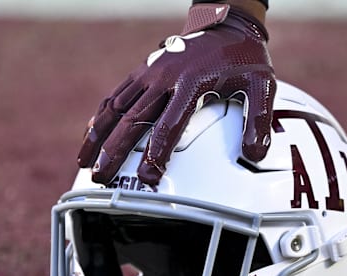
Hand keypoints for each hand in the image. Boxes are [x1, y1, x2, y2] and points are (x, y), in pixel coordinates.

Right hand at [77, 4, 275, 185]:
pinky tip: (91, 135)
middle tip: (102, 178)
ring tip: (84, 163)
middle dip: (115, 152)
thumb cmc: (245, 58)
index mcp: (192, 83)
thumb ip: (258, 121)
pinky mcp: (143, 71)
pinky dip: (100, 116)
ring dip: (98, 136)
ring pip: (116, 107)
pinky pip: (116, 95)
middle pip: (134, 120)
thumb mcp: (262, 86)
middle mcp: (164, 77)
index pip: (168, 125)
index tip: (148, 179)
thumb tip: (255, 156)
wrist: (228, 25)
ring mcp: (150, 73)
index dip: (155, 154)